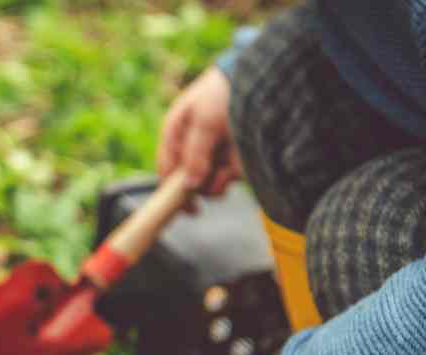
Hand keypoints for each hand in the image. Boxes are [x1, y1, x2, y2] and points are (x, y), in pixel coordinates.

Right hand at [158, 67, 241, 196]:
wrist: (258, 77)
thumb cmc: (222, 92)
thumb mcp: (205, 120)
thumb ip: (195, 153)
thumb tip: (189, 185)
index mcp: (175, 135)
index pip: (167, 171)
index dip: (172, 190)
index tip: (187, 207)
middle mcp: (191, 149)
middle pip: (187, 182)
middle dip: (201, 184)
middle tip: (216, 177)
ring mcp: (212, 156)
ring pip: (208, 185)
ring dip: (218, 182)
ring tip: (228, 165)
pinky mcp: (231, 161)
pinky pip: (226, 180)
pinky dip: (232, 176)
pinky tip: (237, 162)